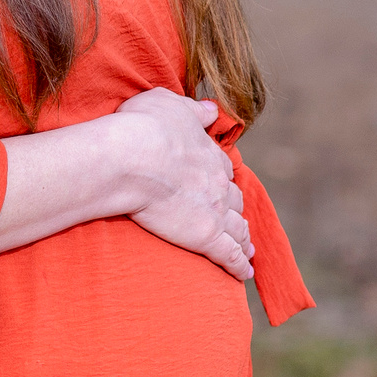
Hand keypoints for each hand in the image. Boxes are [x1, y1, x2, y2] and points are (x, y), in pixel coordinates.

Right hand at [115, 90, 251, 281]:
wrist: (130, 158)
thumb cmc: (142, 127)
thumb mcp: (169, 104)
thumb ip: (194, 109)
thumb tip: (212, 109)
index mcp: (209, 154)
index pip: (223, 169)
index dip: (222, 178)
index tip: (220, 184)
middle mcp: (218, 183)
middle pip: (233, 200)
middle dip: (234, 209)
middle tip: (234, 218)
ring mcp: (214, 211)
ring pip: (237, 229)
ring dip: (243, 238)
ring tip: (246, 248)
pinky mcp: (205, 237)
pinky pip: (229, 255)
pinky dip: (239, 264)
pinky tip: (243, 272)